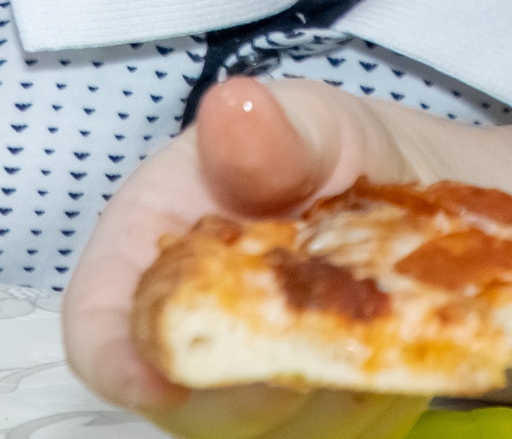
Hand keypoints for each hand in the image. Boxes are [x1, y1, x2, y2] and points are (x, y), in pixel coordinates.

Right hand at [63, 76, 426, 437]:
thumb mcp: (310, 123)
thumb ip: (273, 132)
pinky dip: (368, 395)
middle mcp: (183, 329)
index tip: (160, 376)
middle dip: (251, 383)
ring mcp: (240, 384)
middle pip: (184, 401)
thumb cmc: (326, 154)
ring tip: (378, 312)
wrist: (413, 189)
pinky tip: (396, 339)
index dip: (116, 359)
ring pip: (266, 428)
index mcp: (148, 248)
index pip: (98, 325)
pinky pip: (330, 432)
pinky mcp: (304, 414)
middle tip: (323, 334)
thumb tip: (233, 106)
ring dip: (325, 387)